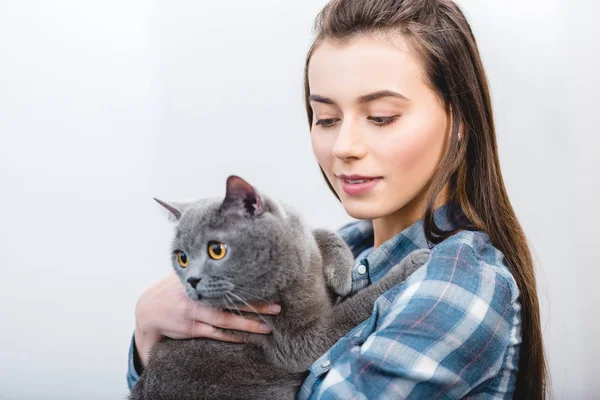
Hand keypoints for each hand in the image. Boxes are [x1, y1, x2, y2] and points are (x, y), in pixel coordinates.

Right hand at [134, 270, 280, 367]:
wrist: (147, 311)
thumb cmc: (171, 289)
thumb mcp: (184, 272)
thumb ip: (202, 265)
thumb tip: (224, 250)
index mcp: (198, 278)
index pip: (226, 279)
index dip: (246, 281)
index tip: (266, 281)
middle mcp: (198, 295)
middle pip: (231, 300)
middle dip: (255, 304)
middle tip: (277, 306)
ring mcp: (195, 314)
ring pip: (226, 320)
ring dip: (248, 324)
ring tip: (268, 327)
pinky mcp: (192, 329)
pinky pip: (215, 334)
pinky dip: (231, 336)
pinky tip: (246, 339)